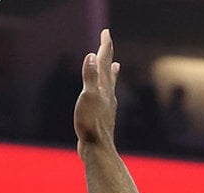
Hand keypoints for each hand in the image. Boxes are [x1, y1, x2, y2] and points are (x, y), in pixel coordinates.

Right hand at [74, 29, 118, 152]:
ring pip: (110, 84)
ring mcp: (107, 106)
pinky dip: (107, 90)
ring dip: (112, 72)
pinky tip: (107, 96)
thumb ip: (89, 77)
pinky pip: (106, 97)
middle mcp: (107, 94)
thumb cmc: (91, 124)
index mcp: (103, 87)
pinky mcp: (103, 116)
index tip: (106, 32)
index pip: (104, 61)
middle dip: (107, 55)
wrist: (97, 149)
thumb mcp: (87, 97)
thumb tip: (91, 56)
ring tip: (116, 66)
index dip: (105, 45)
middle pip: (109, 70)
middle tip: (107, 42)